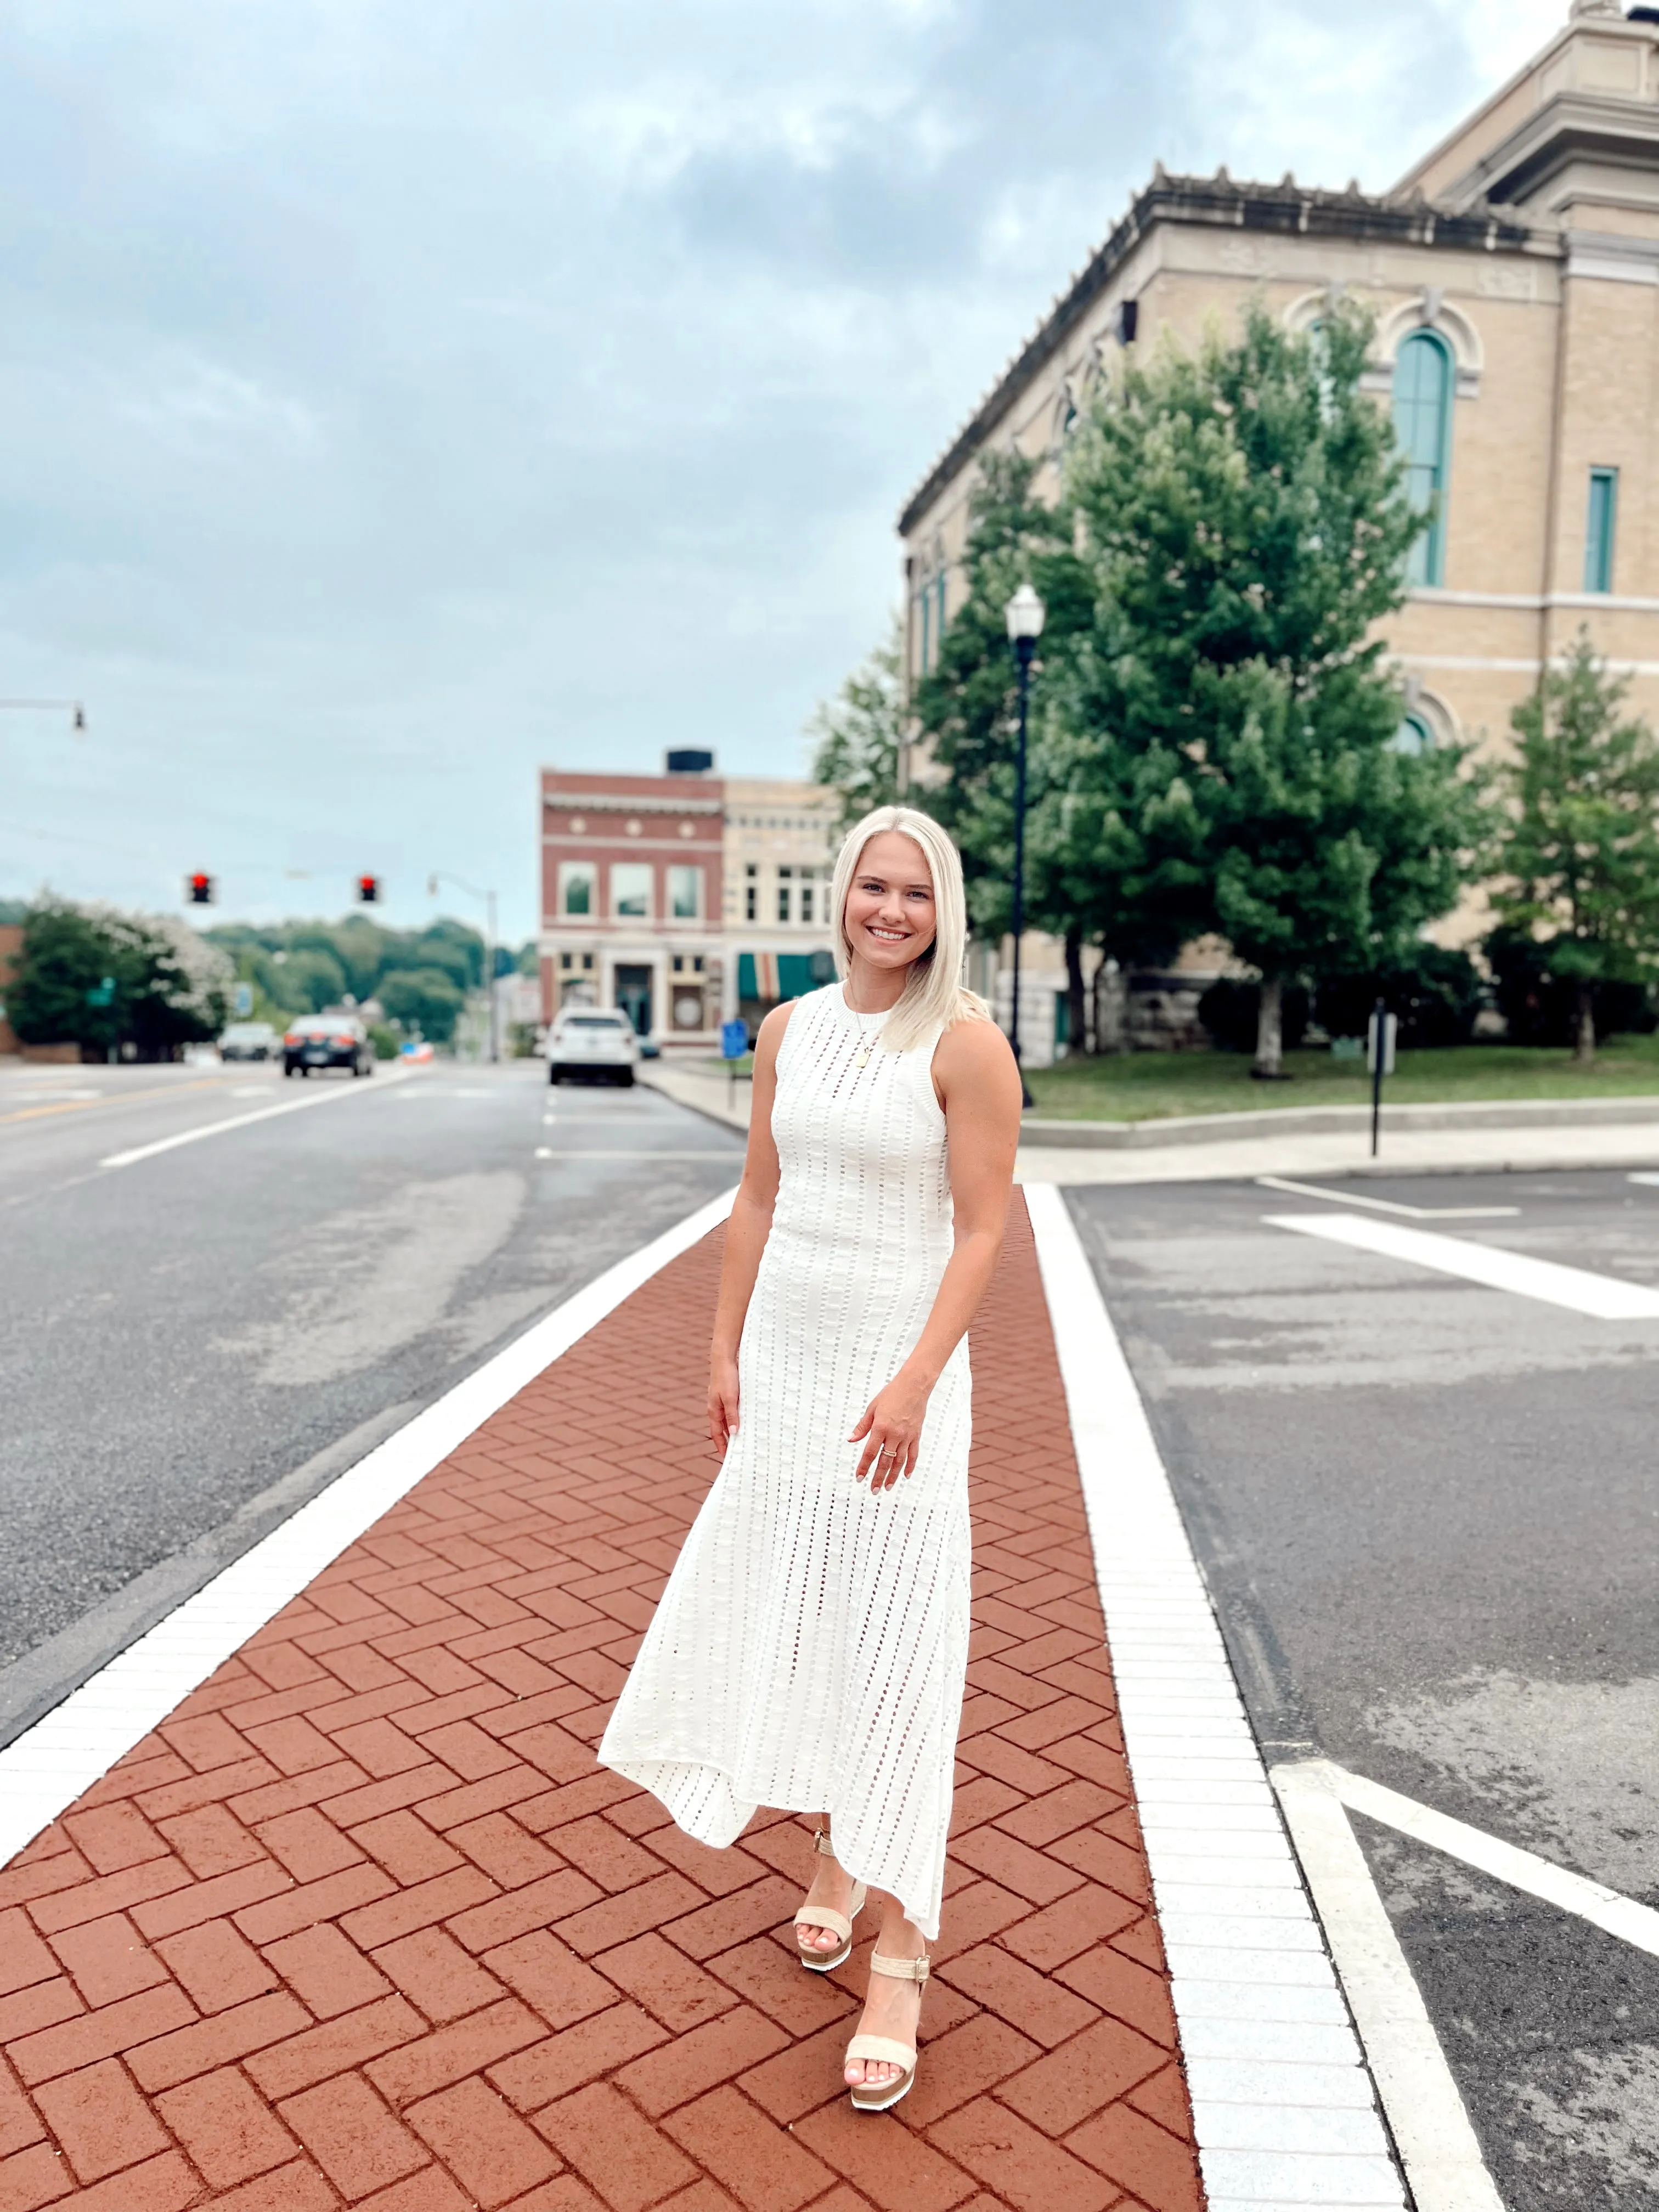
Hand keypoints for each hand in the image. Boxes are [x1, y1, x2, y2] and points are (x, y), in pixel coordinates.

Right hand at [708, 1351, 739, 1457]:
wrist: (724, 1357)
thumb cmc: (726, 1377)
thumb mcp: (730, 1398)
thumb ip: (732, 1415)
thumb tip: (734, 1433)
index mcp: (714, 1410)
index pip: (717, 1434)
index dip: (722, 1446)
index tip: (727, 1458)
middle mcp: (717, 1407)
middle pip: (723, 1428)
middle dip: (729, 1440)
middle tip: (739, 1451)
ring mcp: (722, 1400)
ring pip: (729, 1419)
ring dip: (735, 1428)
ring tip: (746, 1438)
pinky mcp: (729, 1394)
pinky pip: (734, 1410)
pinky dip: (739, 1417)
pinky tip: (748, 1419)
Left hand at [849, 1367, 931, 1491]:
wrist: (914, 1386)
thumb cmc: (891, 1394)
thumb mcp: (872, 1408)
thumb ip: (862, 1426)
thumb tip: (851, 1440)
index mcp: (880, 1428)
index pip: (870, 1453)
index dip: (864, 1467)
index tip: (859, 1478)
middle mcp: (894, 1435)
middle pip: (885, 1461)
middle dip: (878, 1477)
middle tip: (874, 1490)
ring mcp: (907, 1436)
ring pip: (899, 1461)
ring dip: (893, 1476)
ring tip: (887, 1487)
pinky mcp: (916, 1435)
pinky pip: (913, 1454)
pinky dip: (910, 1466)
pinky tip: (906, 1475)